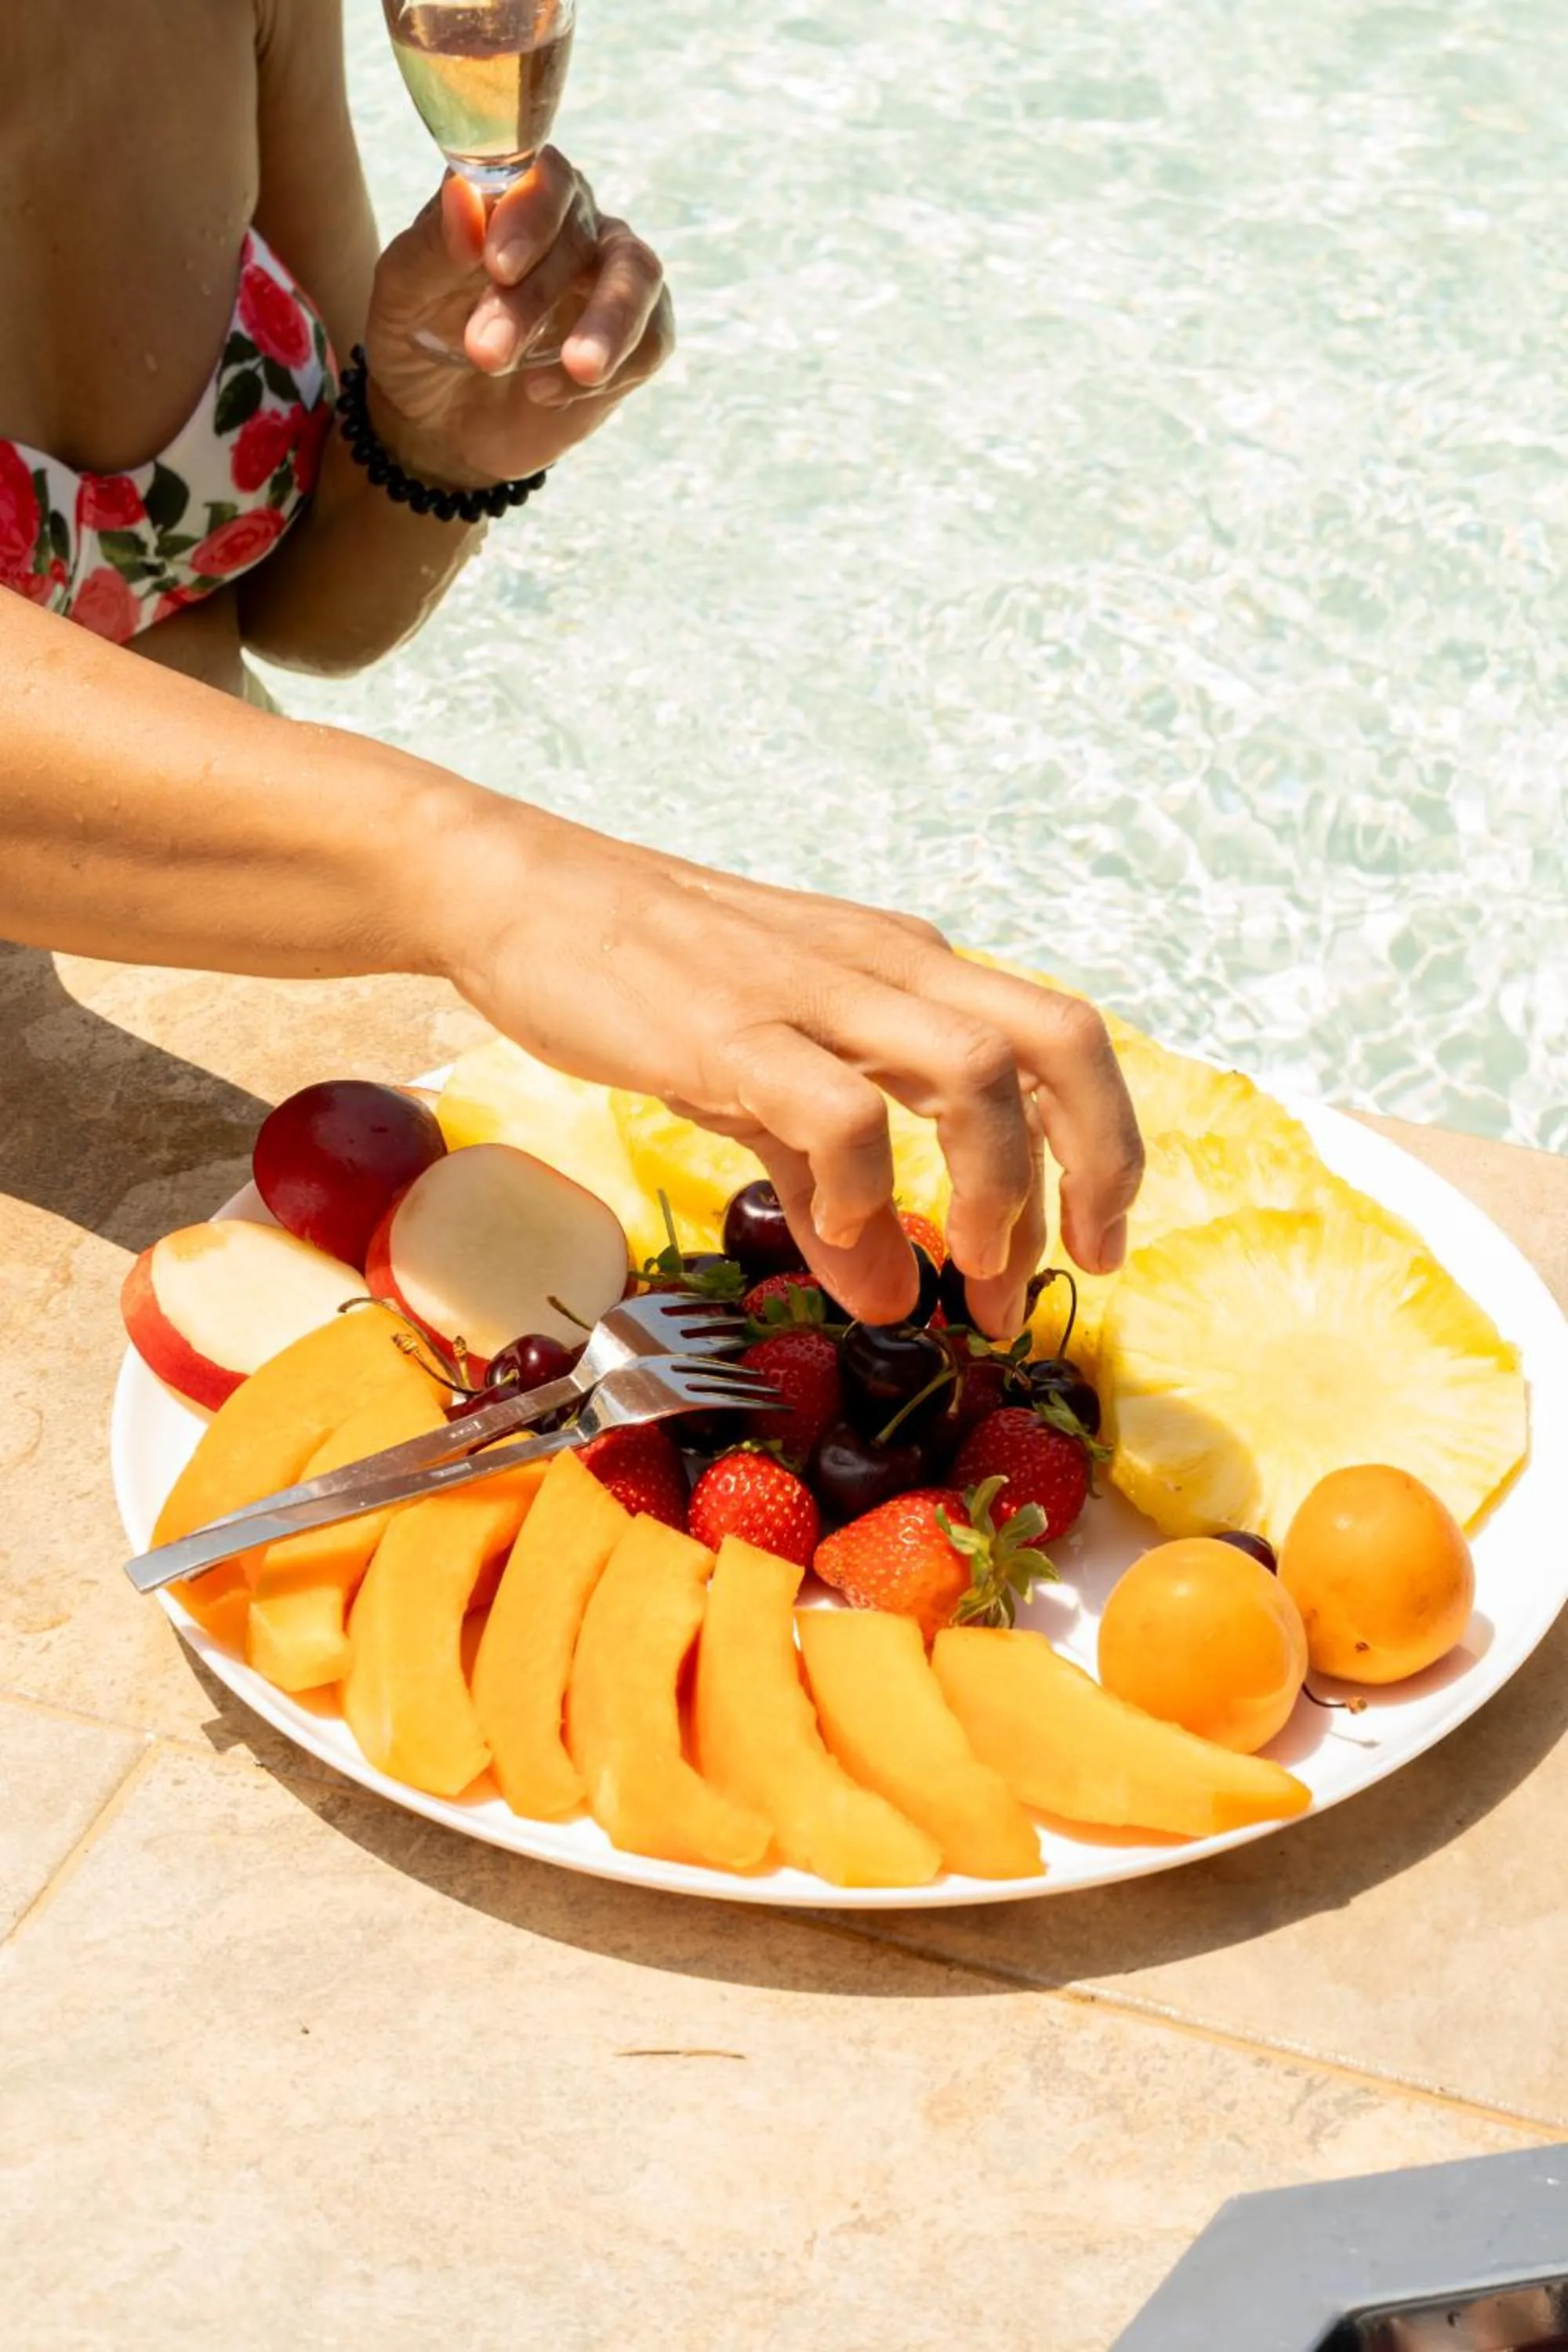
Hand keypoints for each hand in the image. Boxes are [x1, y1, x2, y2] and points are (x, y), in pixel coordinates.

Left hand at [363, 156, 672, 488]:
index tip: (498, 264)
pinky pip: (649, 339)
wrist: (438, 425)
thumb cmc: (418, 340)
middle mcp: (571, 223)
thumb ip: (433, 246)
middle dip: (534, 299)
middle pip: (578, 235)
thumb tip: (464, 197)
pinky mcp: (636, 338)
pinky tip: (545, 393)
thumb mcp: (404, 297)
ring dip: (608, 321)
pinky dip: (611, 368)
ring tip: (577, 368)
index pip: (543, 172)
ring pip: (637, 274)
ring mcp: (610, 278)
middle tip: (486, 353)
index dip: (530, 210)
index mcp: (515, 194)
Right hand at [426, 802, 1144, 1337]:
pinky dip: (862, 1182)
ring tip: (966, 1272)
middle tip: (1070, 1270)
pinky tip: (839, 1233)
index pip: (1056, 1042)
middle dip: (1096, 1163)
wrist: (520, 893)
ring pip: (972, 1071)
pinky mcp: (733, 1026)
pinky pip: (839, 1106)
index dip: (1102, 1149)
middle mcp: (887, 967)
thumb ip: (830, 1194)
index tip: (1089, 1249)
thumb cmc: (646, 982)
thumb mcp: (756, 1094)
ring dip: (994, 1187)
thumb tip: (892, 1297)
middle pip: (1058, 1041)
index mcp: (907, 971)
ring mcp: (814, 990)